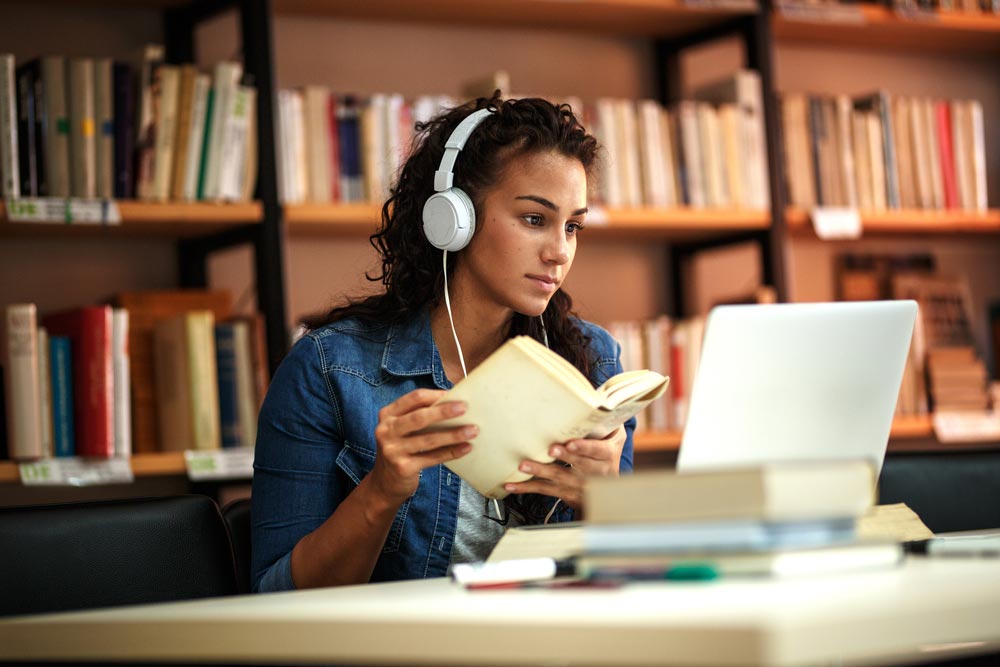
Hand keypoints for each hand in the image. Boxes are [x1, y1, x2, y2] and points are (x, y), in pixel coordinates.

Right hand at [370, 389, 476, 504]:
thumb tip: (455, 403)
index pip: (414, 398)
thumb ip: (419, 416)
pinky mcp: (403, 468)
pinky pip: (432, 458)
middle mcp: (386, 430)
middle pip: (419, 417)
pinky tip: (466, 448)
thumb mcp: (402, 429)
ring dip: (453, 434)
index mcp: (388, 414)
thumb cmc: (401, 448)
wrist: (385, 483)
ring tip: (473, 430)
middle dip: (444, 411)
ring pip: (428, 439)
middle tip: (465, 408)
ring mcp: (392, 450)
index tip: (456, 394)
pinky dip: (451, 452)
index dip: (436, 395)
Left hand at [503, 426, 625, 512]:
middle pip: (578, 465)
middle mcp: (596, 472)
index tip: (571, 443)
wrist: (610, 491)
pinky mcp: (566, 493)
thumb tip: (596, 398)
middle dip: (564, 457)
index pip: (597, 450)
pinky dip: (527, 488)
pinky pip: (545, 490)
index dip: (584, 448)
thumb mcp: (615, 438)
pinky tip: (512, 486)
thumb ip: (606, 421)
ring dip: (540, 471)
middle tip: (549, 449)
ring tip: (524, 465)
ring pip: (559, 478)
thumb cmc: (606, 453)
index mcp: (607, 455)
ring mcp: (580, 485)